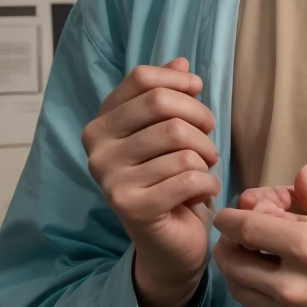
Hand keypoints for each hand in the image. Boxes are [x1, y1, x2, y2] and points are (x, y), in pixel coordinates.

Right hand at [82, 58, 218, 306]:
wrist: (168, 245)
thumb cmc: (169, 181)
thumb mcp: (167, 133)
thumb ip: (168, 96)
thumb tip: (180, 61)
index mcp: (100, 124)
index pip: (141, 79)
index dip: (178, 81)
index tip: (197, 91)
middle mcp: (97, 150)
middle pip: (162, 106)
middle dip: (199, 118)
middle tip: (209, 137)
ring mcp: (111, 180)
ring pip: (180, 143)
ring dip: (207, 155)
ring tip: (204, 169)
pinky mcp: (132, 207)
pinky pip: (188, 176)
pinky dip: (208, 183)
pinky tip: (202, 193)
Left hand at [212, 165, 306, 306]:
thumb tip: (299, 173)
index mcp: (305, 247)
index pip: (242, 228)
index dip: (229, 218)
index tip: (230, 214)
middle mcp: (292, 285)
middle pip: (231, 261)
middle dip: (230, 243)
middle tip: (241, 236)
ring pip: (239, 289)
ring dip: (240, 270)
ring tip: (257, 258)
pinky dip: (259, 294)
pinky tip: (278, 283)